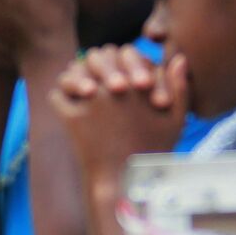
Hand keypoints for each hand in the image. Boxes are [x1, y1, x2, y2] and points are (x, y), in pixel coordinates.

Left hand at [48, 45, 187, 185]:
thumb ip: (179, 86)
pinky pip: (57, 96)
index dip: (119, 59)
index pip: (121, 52)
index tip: (119, 72)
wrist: (127, 182)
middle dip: (95, 64)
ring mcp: (89, 102)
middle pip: (94, 58)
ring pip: (72, 73)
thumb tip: (178, 58)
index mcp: (137, 84)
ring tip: (80, 88)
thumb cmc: (154, 151)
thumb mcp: (176, 119)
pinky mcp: (71, 119)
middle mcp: (112, 88)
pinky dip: (61, 97)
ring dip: (74, 77)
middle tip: (95, 76)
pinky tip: (68, 103)